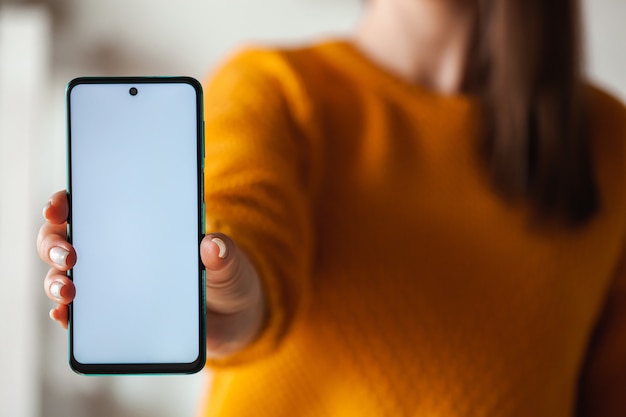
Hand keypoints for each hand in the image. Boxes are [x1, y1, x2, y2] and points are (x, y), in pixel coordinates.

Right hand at [37, 191, 265, 357]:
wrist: (232, 317)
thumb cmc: (225, 277)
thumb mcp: (230, 263)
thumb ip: (225, 254)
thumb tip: (213, 245)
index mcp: (138, 224)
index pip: (89, 204)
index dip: (65, 202)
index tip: (60, 207)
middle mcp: (114, 250)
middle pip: (63, 239)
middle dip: (52, 242)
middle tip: (67, 254)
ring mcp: (110, 284)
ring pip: (63, 276)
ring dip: (55, 281)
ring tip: (68, 292)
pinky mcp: (113, 316)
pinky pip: (79, 315)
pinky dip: (66, 315)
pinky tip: (66, 318)